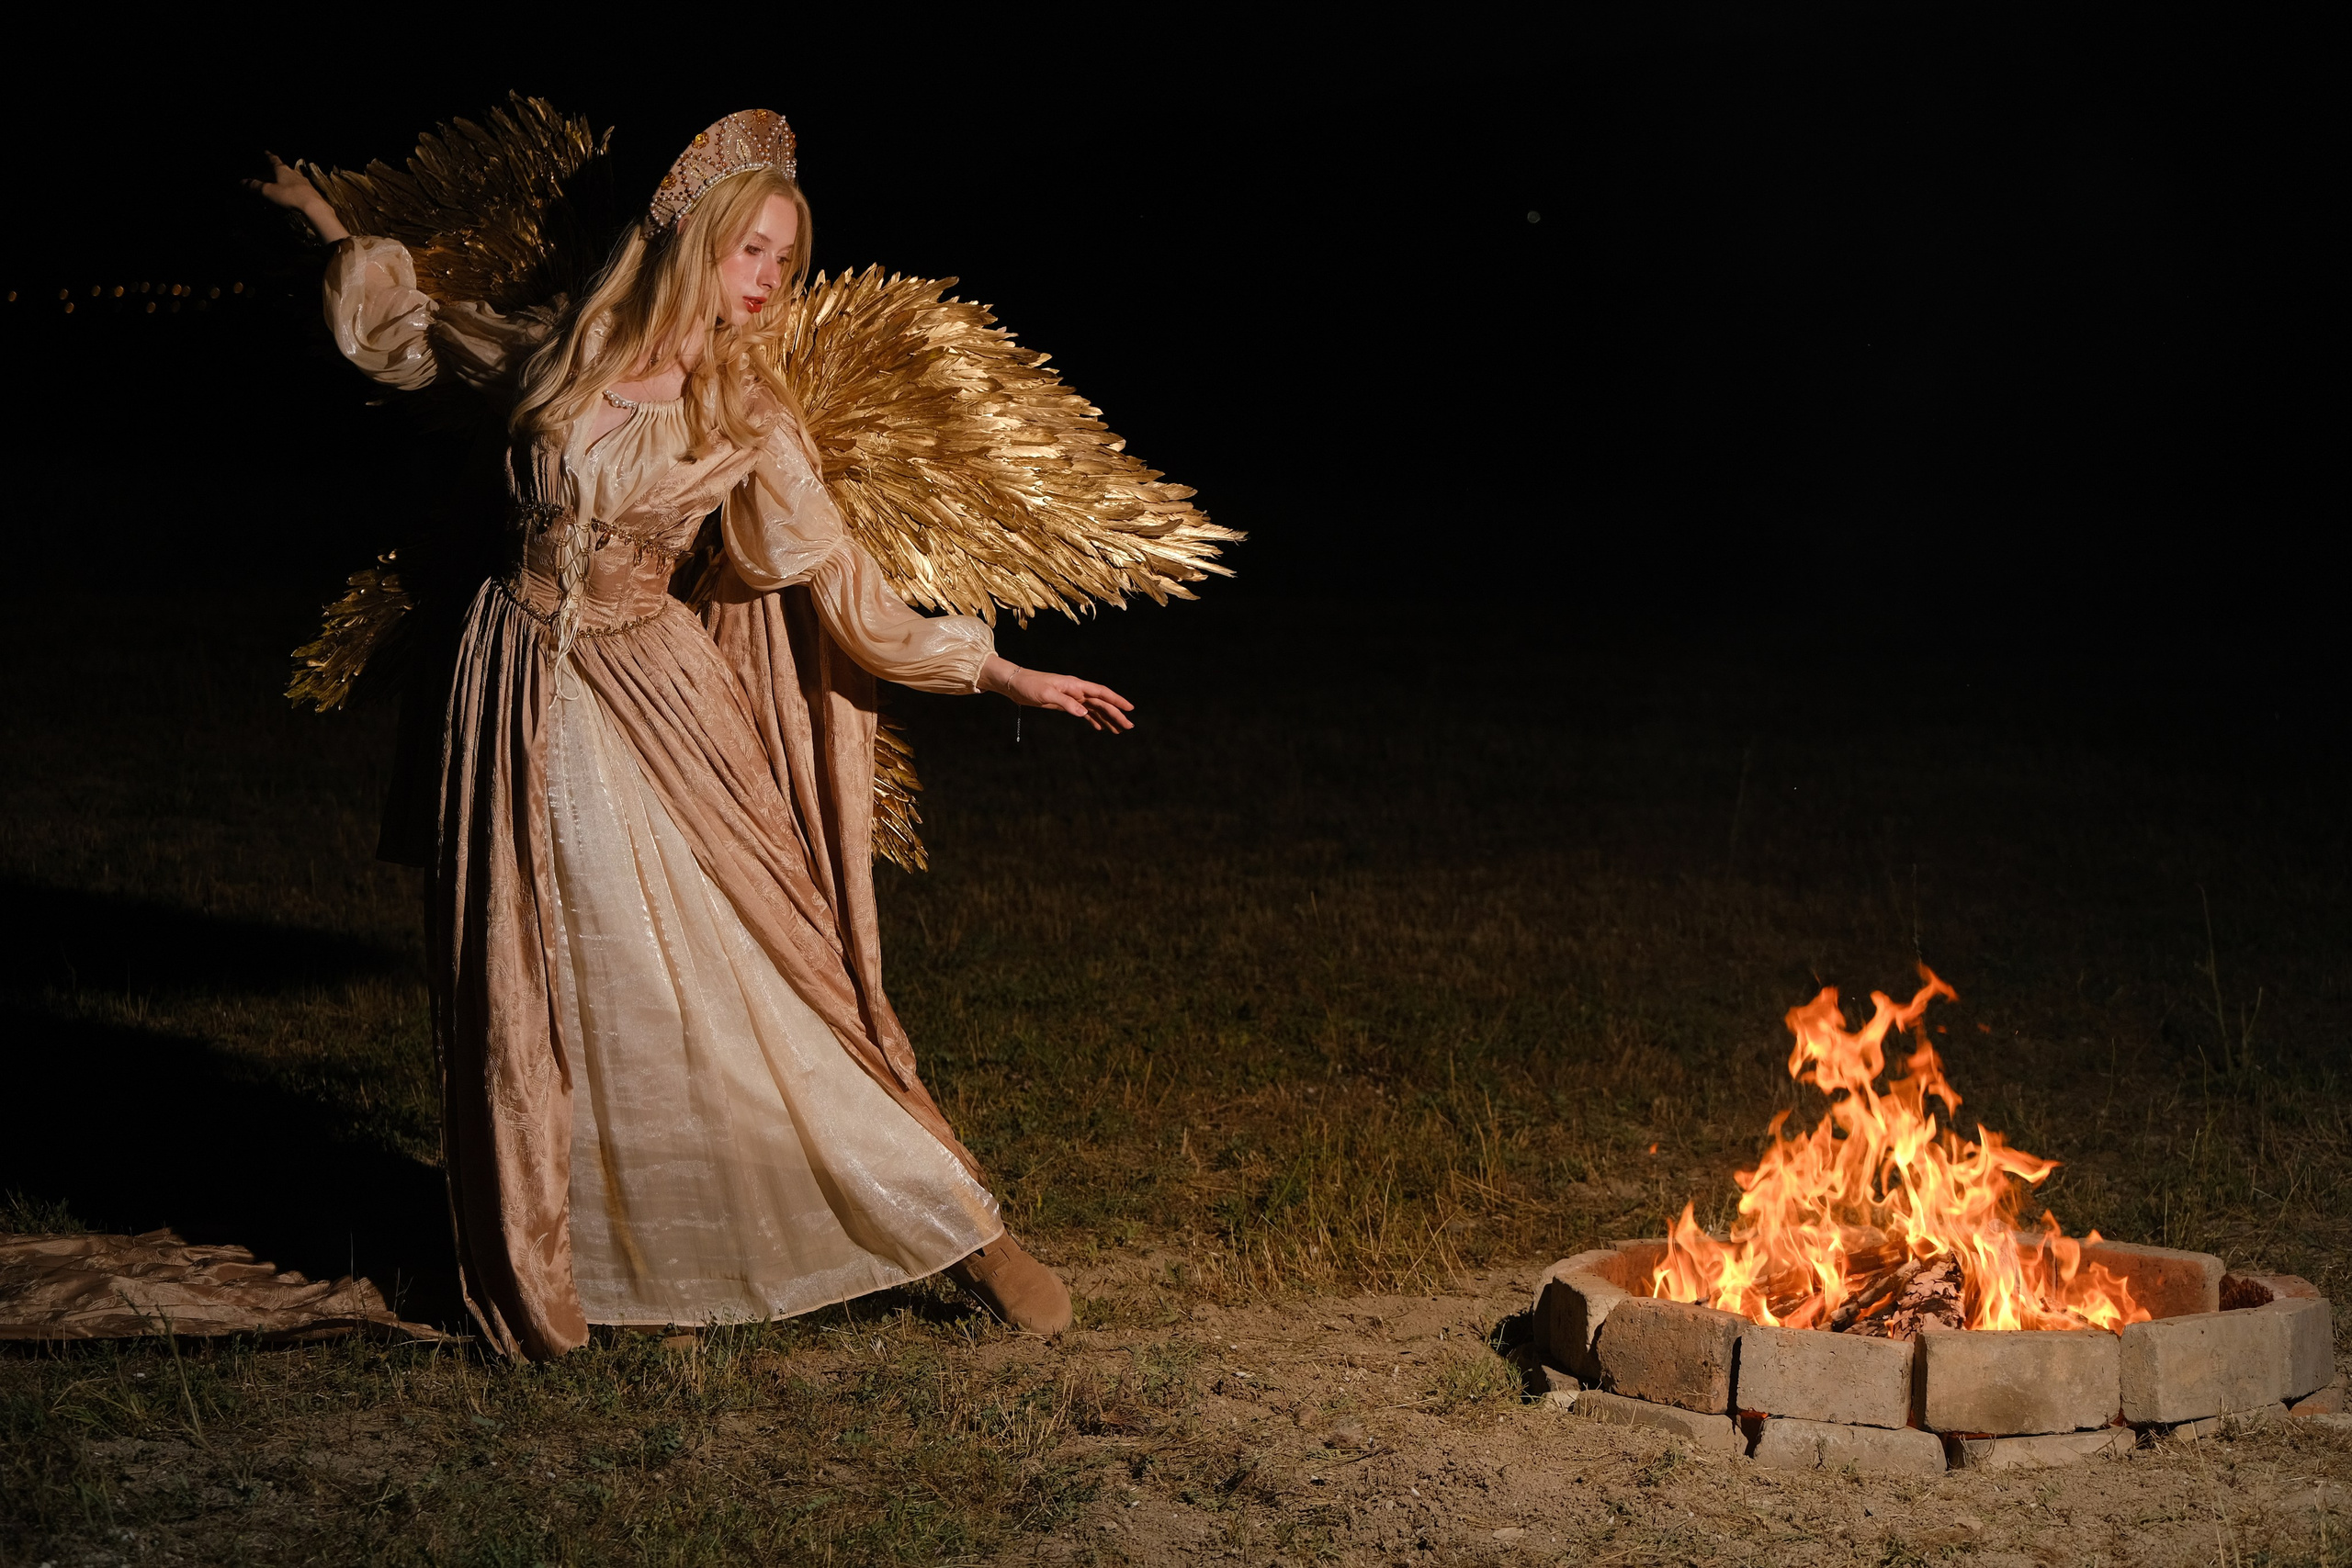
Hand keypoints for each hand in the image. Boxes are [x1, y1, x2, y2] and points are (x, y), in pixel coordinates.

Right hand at [242, 153, 348, 242]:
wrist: (314, 206)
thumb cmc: (289, 195)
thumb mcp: (268, 191)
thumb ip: (255, 186)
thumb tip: (241, 182)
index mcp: (282, 169)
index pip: (274, 159)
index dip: (269, 156)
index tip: (266, 151)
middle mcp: (293, 173)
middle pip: (283, 168)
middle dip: (276, 169)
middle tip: (270, 170)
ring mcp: (303, 181)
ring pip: (291, 177)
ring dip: (285, 179)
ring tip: (279, 183)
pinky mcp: (310, 191)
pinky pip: (298, 187)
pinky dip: (292, 188)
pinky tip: (291, 193)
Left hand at [979, 656, 1133, 731]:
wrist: (1016, 684)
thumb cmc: (1030, 685)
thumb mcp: (1046, 694)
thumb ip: (1066, 703)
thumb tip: (1084, 712)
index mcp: (1075, 685)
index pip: (1101, 692)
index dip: (1117, 700)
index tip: (1129, 708)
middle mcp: (1077, 690)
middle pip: (1102, 703)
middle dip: (1116, 714)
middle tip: (1129, 726)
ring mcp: (1072, 697)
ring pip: (1095, 709)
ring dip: (1107, 719)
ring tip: (1119, 730)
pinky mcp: (1065, 704)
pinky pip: (1084, 712)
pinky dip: (1093, 720)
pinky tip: (1100, 728)